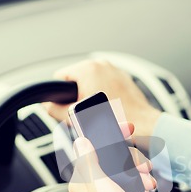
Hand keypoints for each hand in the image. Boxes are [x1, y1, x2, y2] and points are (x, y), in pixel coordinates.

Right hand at [45, 59, 161, 136]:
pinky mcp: (125, 79)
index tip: (70, 108)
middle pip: (76, 81)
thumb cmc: (116, 122)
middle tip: (87, 114)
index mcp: (89, 68)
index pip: (60, 78)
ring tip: (101, 113)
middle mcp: (103, 65)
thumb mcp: (77, 117)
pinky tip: (111, 111)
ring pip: (92, 84)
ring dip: (91, 98)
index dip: (60, 96)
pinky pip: (106, 86)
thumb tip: (46, 105)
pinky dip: (105, 97)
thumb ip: (55, 109)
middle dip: (77, 97)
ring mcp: (116, 71)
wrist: (144, 127)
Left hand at [68, 122, 155, 191]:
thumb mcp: (102, 188)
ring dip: (139, 179)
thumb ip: (90, 162)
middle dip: (133, 163)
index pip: (93, 148)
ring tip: (146, 189)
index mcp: (82, 181)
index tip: (125, 129)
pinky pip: (128, 191)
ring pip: (124, 176)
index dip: (110, 136)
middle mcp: (90, 189)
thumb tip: (81, 142)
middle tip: (144, 171)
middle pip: (112, 161)